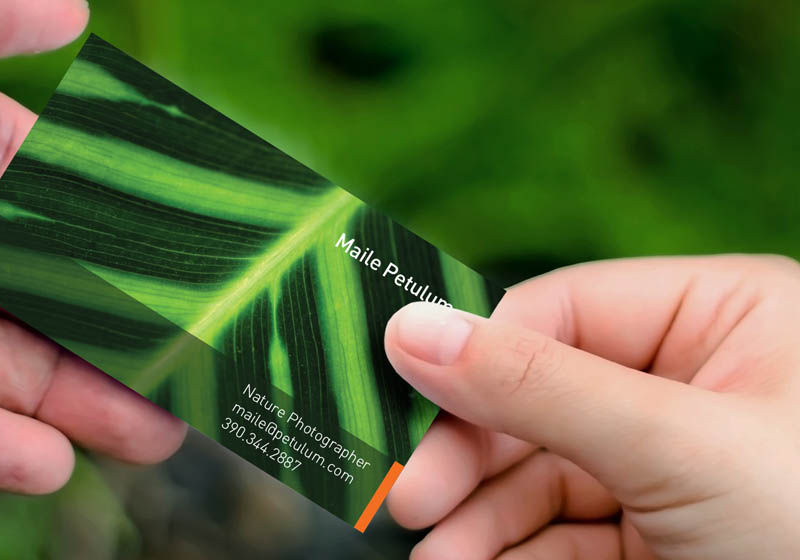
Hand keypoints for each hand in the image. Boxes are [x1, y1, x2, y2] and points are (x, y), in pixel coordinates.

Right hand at [385, 255, 799, 558]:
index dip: (476, 353)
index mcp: (720, 317)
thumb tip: (411, 330)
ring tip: (437, 559)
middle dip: (473, 455)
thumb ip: (539, 385)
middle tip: (413, 502)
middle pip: (539, 397)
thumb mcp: (679, 447)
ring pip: (544, 473)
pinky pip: (565, 532)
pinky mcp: (660, 537)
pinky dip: (514, 551)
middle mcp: (691, 382)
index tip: (402, 400)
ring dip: (482, 518)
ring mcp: (672, 465)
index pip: (563, 309)